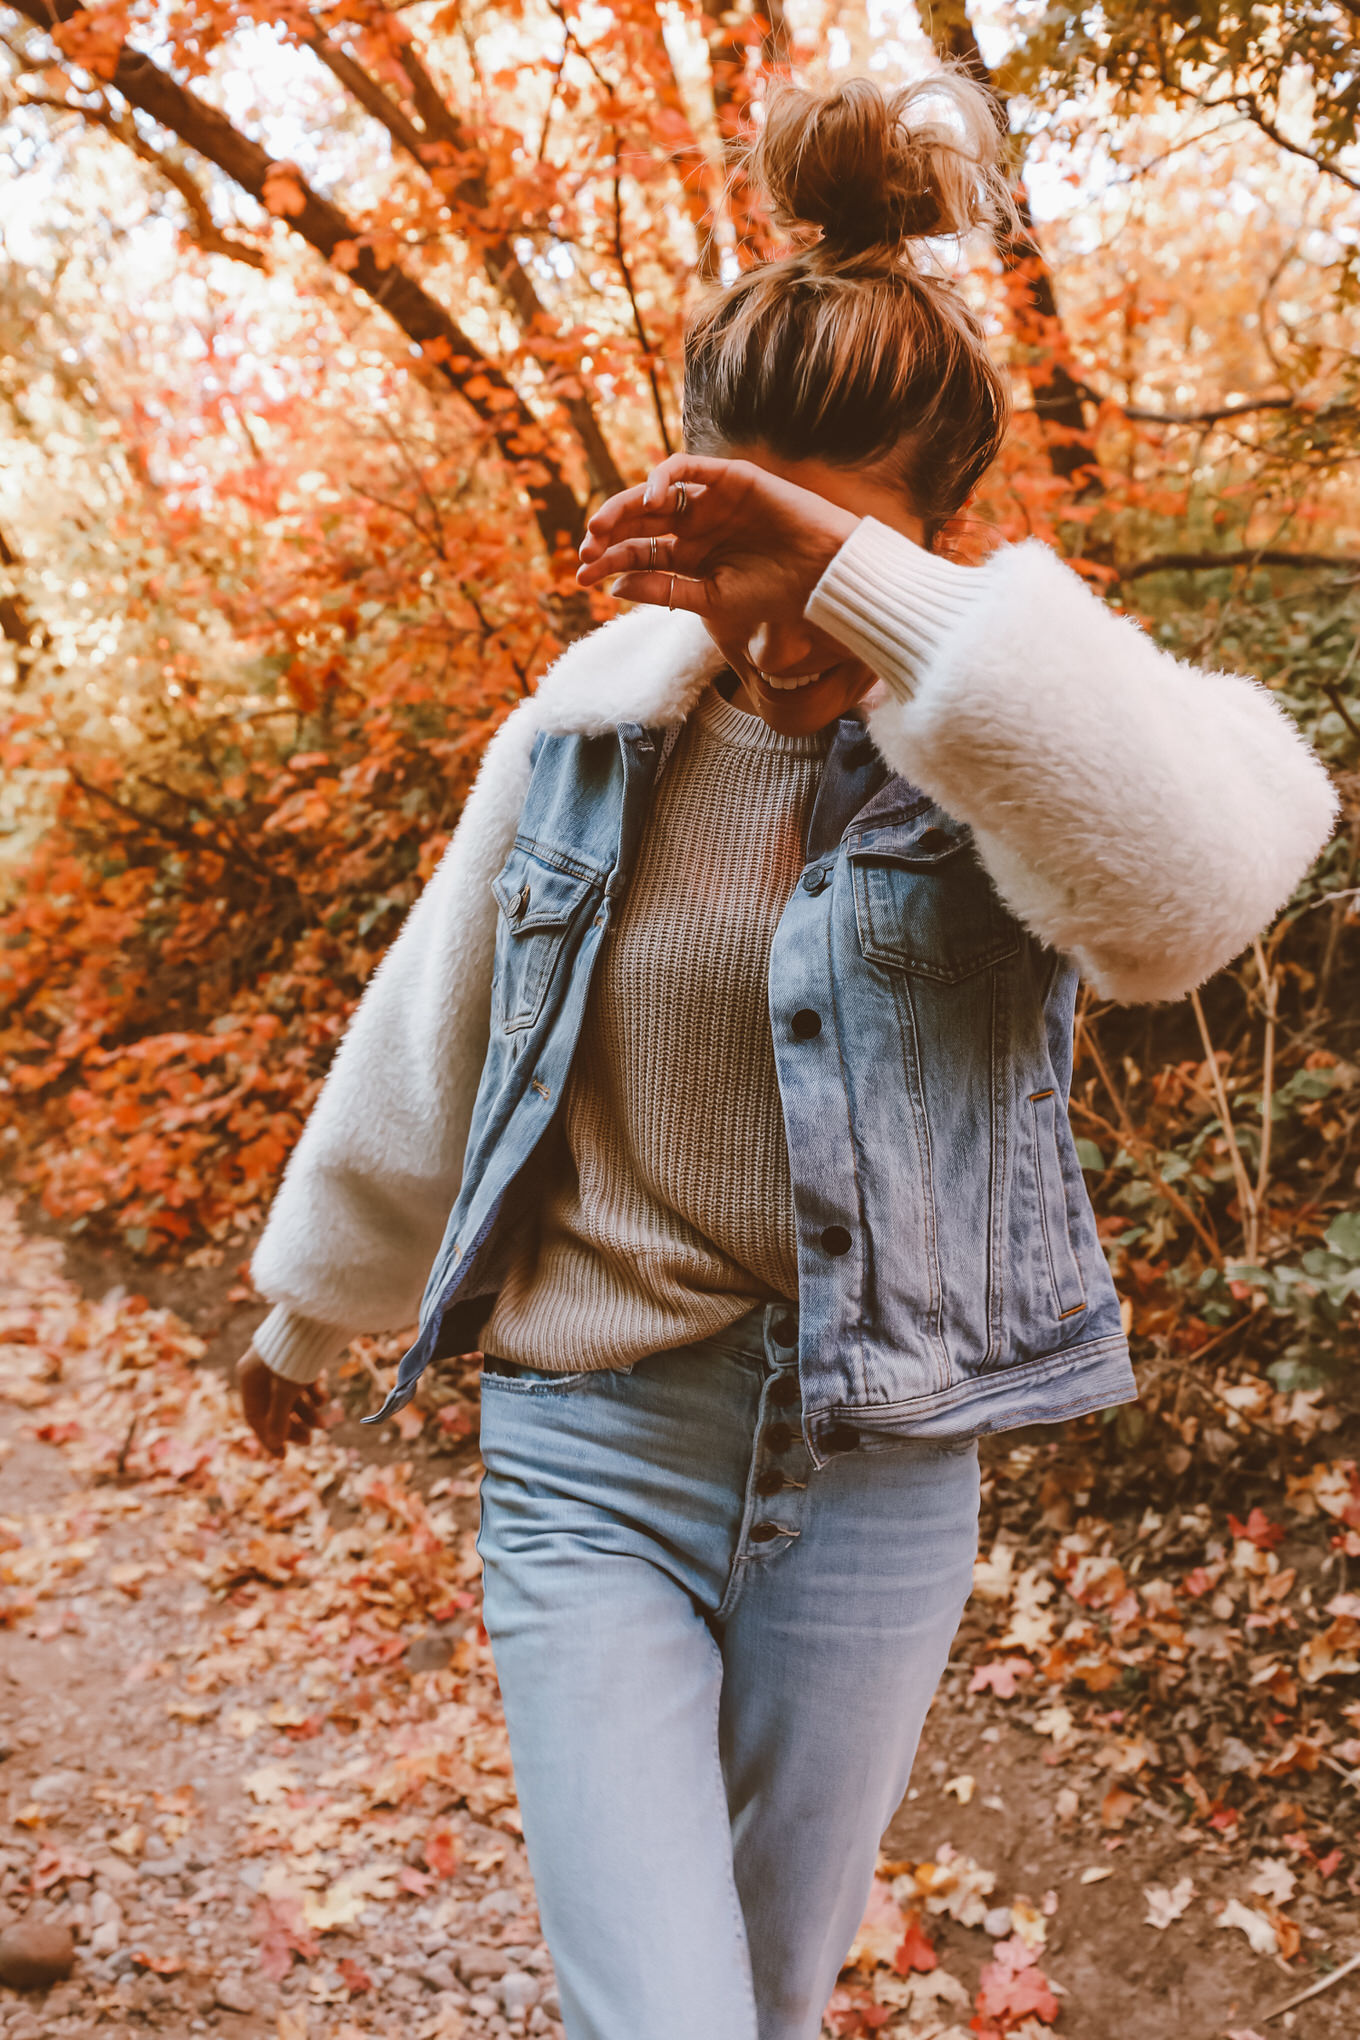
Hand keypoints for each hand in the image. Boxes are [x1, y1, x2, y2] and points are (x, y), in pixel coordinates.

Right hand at [237, 1347, 325, 1458]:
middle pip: (274, 1408)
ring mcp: (280, 1364)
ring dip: (307, 1413)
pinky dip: (312, 1393)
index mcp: (249, 1378)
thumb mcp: (286, 1390)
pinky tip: (324, 1400)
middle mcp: (261, 1371)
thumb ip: (279, 1418)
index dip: (268, 1438)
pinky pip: (302, 1382)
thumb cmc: (295, 1354)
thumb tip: (274, 1443)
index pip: (255, 1416)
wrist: (316, 1317)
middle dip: (292, 1425)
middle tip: (310, 1441)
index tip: (283, 1456)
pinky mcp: (298, 1357)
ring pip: (291, 1396)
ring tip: (325, 1424)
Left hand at [576, 454, 858, 649]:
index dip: (608, 562)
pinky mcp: (730, 478)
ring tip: (601, 527)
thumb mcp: (712, 601)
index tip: (583, 578)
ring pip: (655, 496)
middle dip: (608, 534)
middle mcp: (697, 527)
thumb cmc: (776, 595)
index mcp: (692, 558)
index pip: (639, 554)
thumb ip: (666, 591)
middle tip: (585, 549)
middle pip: (640, 524)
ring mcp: (711, 501)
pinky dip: (663, 479)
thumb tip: (615, 585)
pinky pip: (688, 470)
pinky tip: (651, 503)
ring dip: (624, 507)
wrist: (824, 576)